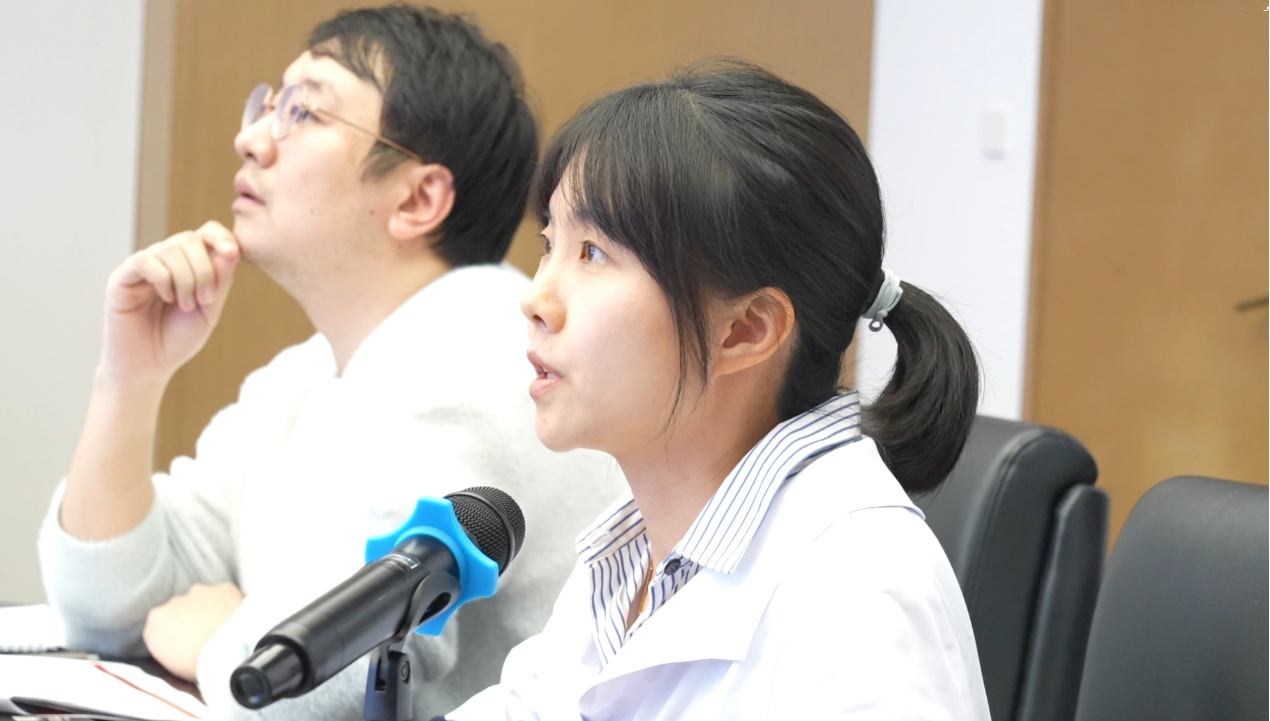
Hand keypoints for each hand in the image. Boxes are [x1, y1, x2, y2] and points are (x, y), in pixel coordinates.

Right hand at [100, 221, 239, 387]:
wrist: (149, 366)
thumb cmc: (178, 340)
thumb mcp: (209, 310)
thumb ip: (220, 280)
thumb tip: (231, 249)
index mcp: (189, 264)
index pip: (205, 232)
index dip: (221, 236)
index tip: (232, 253)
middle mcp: (165, 260)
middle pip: (189, 239)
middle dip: (204, 270)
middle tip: (205, 300)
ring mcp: (143, 266)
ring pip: (170, 249)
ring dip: (186, 279)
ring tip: (185, 306)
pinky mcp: (122, 277)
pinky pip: (146, 261)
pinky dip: (164, 279)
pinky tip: (166, 298)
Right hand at [142, 582, 243, 681]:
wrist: (226, 653)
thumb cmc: (197, 668)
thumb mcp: (171, 666)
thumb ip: (171, 648)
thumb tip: (181, 646)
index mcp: (155, 622)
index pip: (163, 624)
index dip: (177, 634)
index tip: (188, 644)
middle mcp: (173, 601)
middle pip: (182, 608)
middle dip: (192, 618)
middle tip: (207, 636)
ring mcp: (199, 592)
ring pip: (203, 598)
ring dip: (210, 608)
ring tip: (225, 627)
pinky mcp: (224, 588)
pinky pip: (226, 594)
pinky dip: (231, 603)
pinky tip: (238, 617)